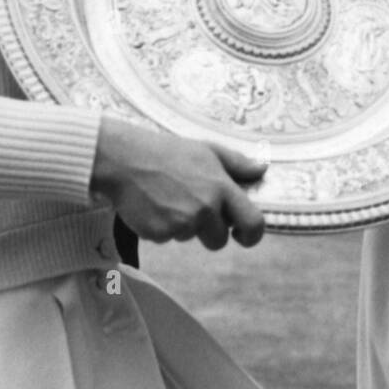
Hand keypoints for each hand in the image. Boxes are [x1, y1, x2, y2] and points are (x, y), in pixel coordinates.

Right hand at [92, 116, 266, 250]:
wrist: (125, 159)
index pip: (253, 223)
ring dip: (183, 225)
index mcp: (221, 187)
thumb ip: (237, 163)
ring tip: (168, 197)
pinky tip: (152, 204)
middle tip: (193, 208)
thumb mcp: (207, 149)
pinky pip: (168, 238)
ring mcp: (181, 223)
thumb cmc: (168, 152)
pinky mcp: (159, 234)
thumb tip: (262, 169)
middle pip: (219, 240)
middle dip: (210, 231)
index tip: (243, 234)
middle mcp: (205, 208)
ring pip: (190, 237)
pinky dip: (162, 226)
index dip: (252, 235)